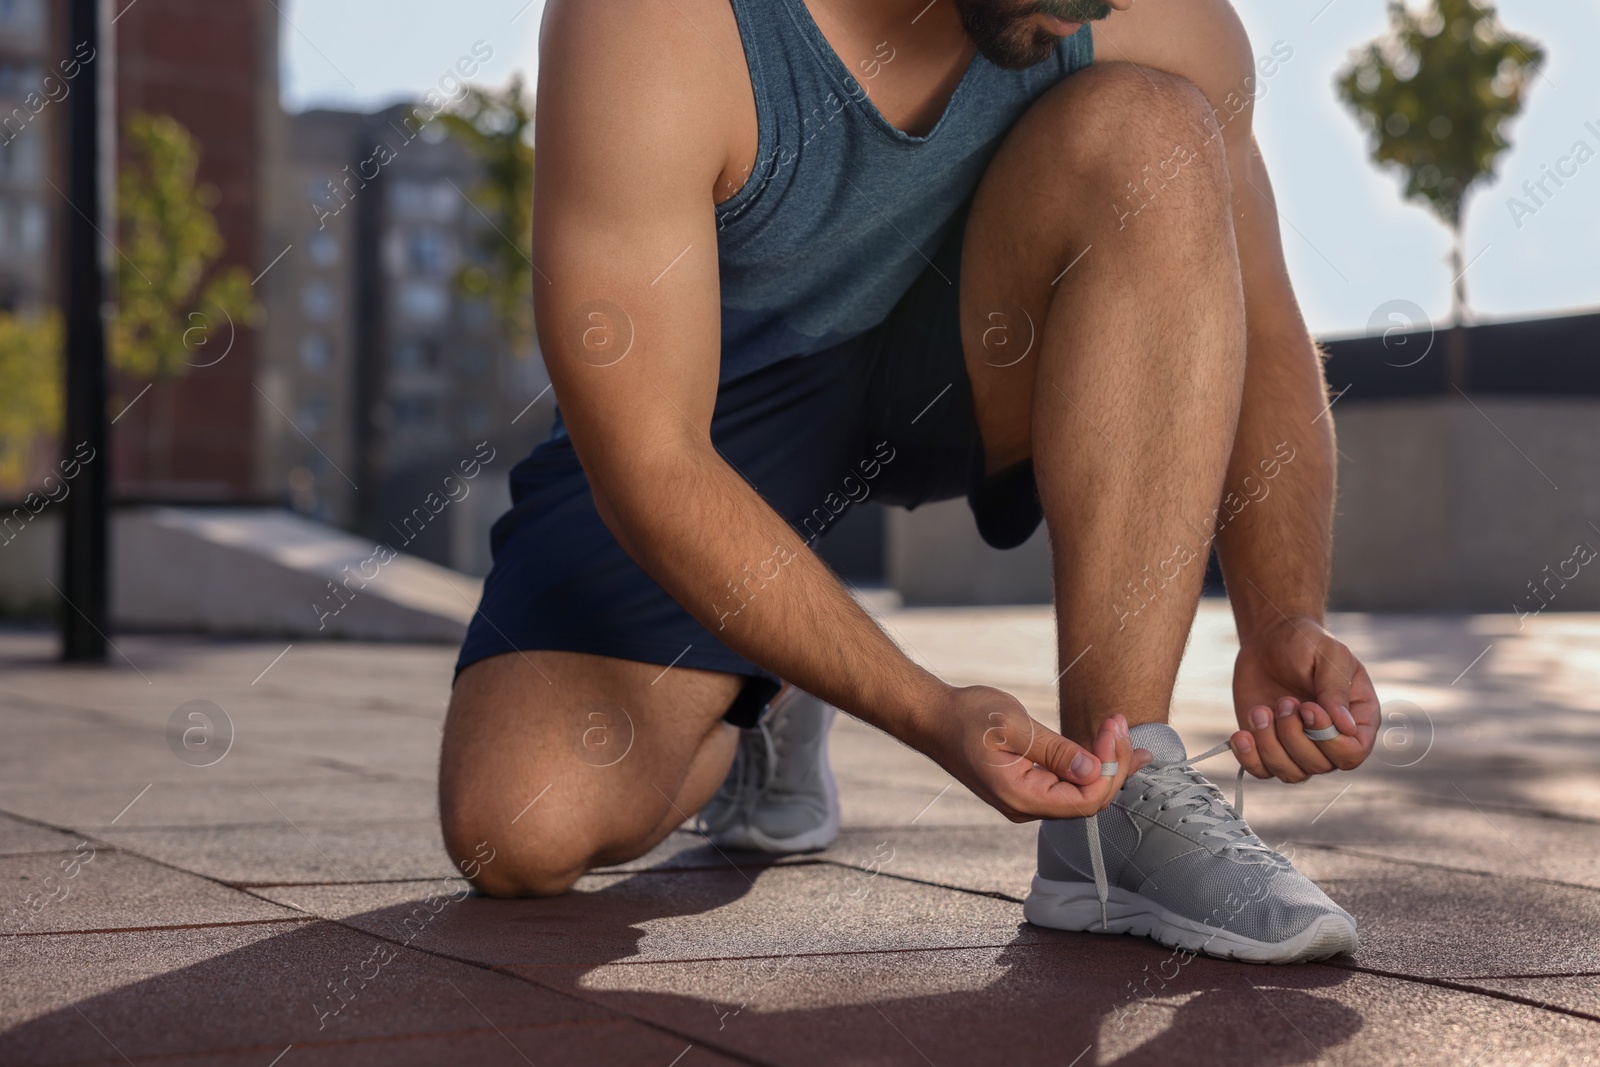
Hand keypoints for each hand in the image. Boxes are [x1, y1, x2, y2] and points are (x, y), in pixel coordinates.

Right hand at [910, 685, 1150, 821]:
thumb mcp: (1014, 727)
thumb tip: (1095, 770)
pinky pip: (1068, 785)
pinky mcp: (1029, 787)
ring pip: (1082, 793)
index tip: (1112, 728)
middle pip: (1089, 800)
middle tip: (1119, 723)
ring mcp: (1027, 800)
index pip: (1086, 800)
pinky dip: (1090, 765)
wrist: (934, 718)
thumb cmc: (966, 717)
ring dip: (1106, 763)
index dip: (1110, 767)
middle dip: (1113, 763)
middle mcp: (1026, 807)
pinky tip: (1107, 748)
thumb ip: (1056, 751)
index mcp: (1021, 798)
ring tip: (1121, 731)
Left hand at [1231, 614, 1380, 782]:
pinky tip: (1241, 735)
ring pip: (1291, 773)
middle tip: (1284, 700)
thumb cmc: (1305, 643)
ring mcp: (1300, 747)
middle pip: (1319, 766)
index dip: (1328, 739)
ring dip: (1269, 744)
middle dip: (1293, 735)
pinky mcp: (1270, 746)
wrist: (1270, 640)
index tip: (1307, 708)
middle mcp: (1332, 740)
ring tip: (1261, 710)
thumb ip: (1335, 689)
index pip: (1352, 753)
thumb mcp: (1328, 655)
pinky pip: (1262, 772)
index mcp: (1357, 719)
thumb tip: (1345, 727)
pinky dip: (1249, 758)